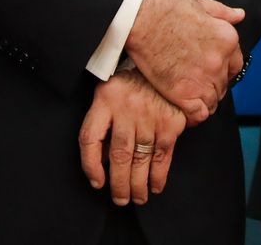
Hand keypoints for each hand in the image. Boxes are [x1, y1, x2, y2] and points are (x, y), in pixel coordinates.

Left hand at [78, 68, 186, 205]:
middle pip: (118, 155)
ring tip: (137, 198)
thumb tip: (103, 164)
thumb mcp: (112, 92)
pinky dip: (159, 175)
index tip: (97, 183)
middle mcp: (127, 107)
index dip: (90, 165)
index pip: (89, 138)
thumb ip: (105, 121)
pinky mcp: (171, 121)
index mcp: (105, 98)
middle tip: (120, 200)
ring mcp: (150, 115)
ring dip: (138, 185)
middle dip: (119, 184)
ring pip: (140, 159)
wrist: (169, 60)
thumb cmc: (135, 83)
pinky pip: (162, 155)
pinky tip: (155, 186)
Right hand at [125, 0, 244, 124]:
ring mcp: (203, 78)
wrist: (140, 15)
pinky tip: (187, 112)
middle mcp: (220, 61)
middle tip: (197, 85)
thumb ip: (222, 12)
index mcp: (227, 39)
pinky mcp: (182, 92)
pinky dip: (195, 115)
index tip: (211, 71)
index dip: (223, 69)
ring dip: (204, 100)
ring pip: (213, 100)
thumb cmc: (166, 4)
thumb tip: (240, 15)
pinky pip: (198, 113)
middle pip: (224, 84)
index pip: (235, 65)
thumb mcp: (201, 2)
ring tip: (191, 98)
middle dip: (213, 85)